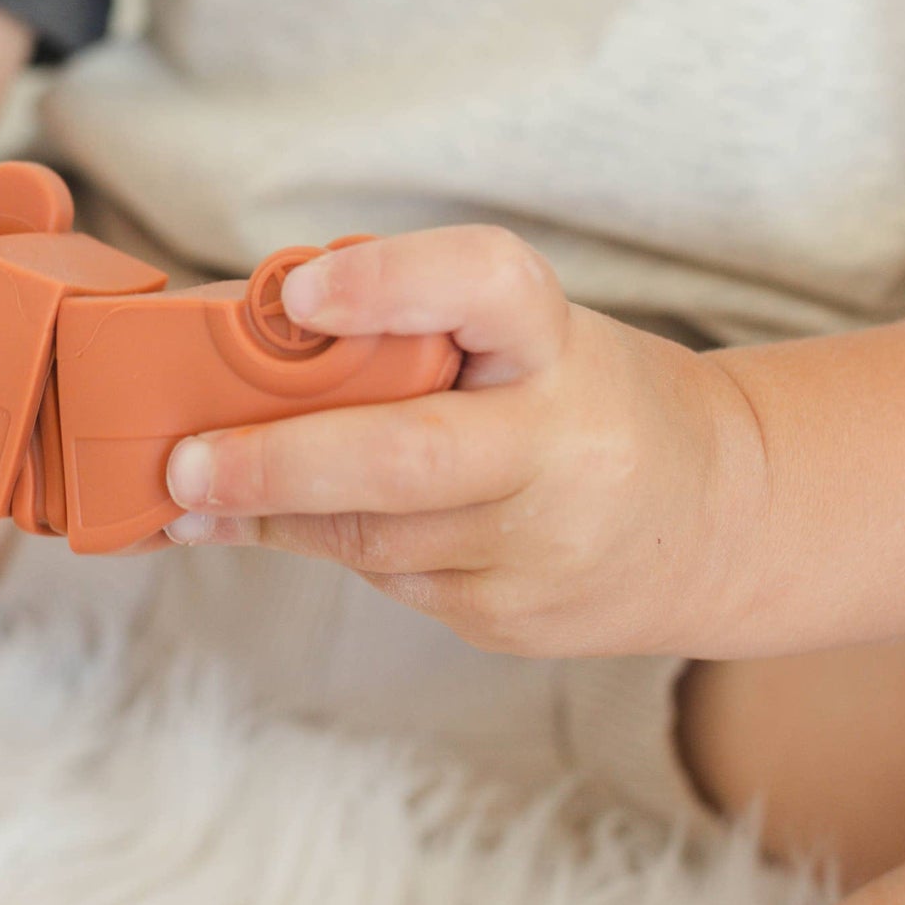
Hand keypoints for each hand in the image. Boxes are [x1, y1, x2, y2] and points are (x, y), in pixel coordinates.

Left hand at [161, 227, 764, 657]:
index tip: (300, 294)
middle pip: (406, 457)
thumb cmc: (586, 401)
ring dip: (272, 512)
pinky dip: (325, 546)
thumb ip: (420, 329)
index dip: (387, 285)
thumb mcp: (533, 337)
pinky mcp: (508, 618)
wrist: (718, 520)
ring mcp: (537, 549)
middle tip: (185, 463)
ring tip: (194, 492)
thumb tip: (255, 333)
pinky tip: (289, 519)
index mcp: (560, 346)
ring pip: (371, 539)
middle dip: (279, 462)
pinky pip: (388, 583)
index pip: (483, 286)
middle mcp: (560, 449)